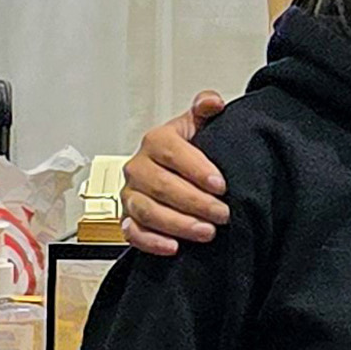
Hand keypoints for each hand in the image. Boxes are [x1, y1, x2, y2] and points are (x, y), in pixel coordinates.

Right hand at [119, 91, 229, 255]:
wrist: (175, 174)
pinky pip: (133, 234)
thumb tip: (212, 102)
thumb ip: (206, 109)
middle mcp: (138, 167)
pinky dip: (152, 242)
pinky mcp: (127, 219)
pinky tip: (174, 247)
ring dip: (178, 224)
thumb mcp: (198, 126)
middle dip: (195, 202)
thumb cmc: (187, 152)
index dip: (197, 170)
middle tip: (223, 213)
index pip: (172, 153)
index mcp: (155, 141)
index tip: (221, 185)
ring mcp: (130, 195)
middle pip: (161, 186)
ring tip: (207, 232)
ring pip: (148, 211)